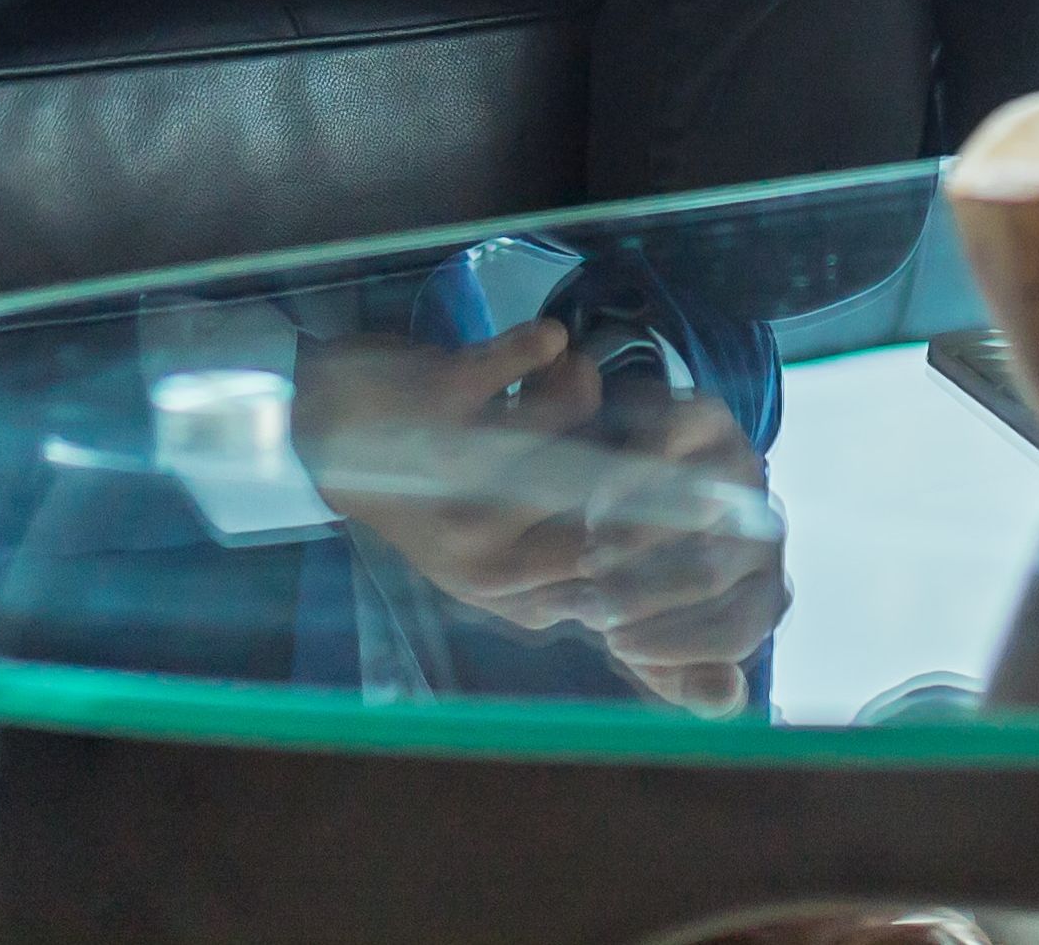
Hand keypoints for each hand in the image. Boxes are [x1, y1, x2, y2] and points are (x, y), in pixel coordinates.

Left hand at [297, 322, 791, 698]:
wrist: (313, 429)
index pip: (616, 589)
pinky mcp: (433, 404)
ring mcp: (454, 478)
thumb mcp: (503, 575)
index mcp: (508, 593)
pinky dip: (537, 345)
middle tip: (673, 424)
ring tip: (577, 377)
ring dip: (579, 394)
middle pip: (603, 511)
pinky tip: (545, 342)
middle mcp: (482, 553)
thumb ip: (595, 603)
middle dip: (649, 463)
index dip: (673, 542)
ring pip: (565, 429)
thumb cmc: (427, 493)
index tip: (712, 498)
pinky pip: (514, 363)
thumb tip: (724, 695)